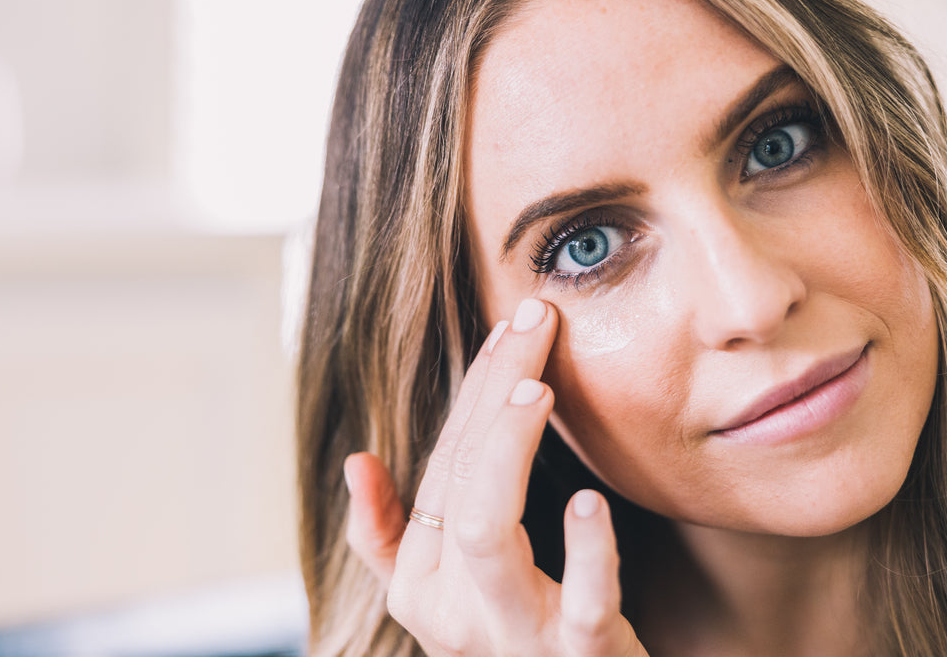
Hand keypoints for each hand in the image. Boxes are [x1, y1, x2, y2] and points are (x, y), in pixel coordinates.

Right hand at [344, 298, 649, 655]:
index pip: (442, 467)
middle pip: (459, 483)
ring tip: (536, 391)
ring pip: (488, 534)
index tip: (510, 329)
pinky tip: (591, 502)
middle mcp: (453, 611)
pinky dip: (587, 553)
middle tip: (532, 321)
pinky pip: (582, 607)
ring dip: (507, 454)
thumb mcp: (441, 597)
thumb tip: (355, 461)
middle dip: (491, 394)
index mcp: (420, 585)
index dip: (475, 393)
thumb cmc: (513, 642)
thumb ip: (386, 537)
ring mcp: (514, 636)